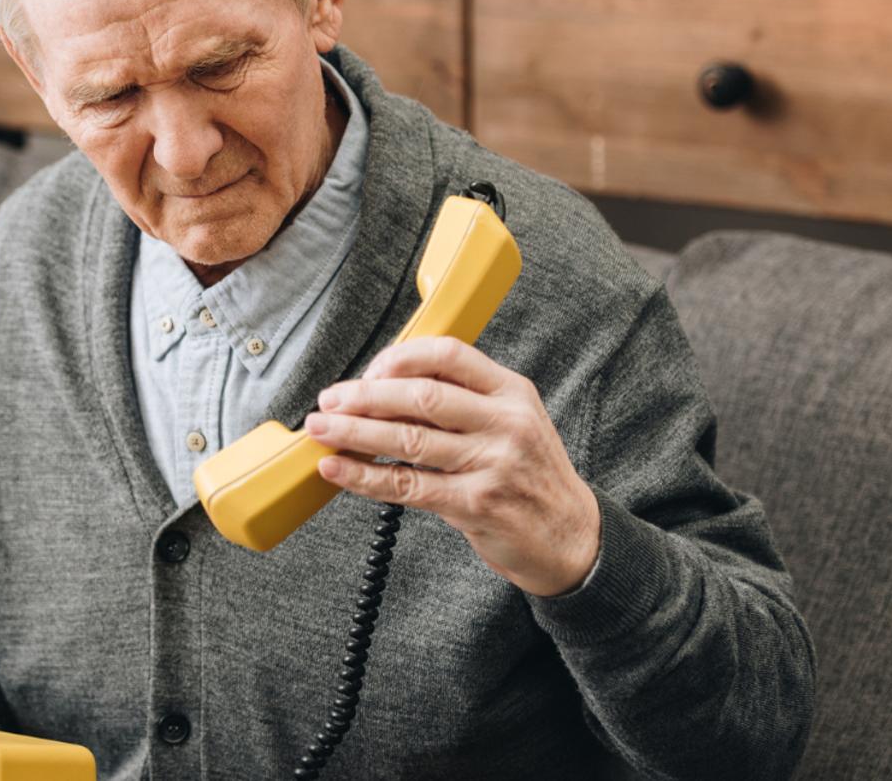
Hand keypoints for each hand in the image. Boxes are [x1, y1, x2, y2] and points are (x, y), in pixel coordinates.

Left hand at [304, 337, 600, 596]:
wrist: (571, 537)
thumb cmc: (530, 476)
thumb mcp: (515, 422)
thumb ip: (465, 401)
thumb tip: (386, 387)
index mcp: (512, 392)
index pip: (449, 354)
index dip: (400, 357)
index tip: (369, 369)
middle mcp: (506, 423)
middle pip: (422, 395)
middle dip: (365, 395)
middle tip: (329, 399)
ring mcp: (493, 464)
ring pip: (408, 439)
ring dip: (354, 433)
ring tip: (320, 429)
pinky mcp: (476, 505)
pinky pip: (407, 486)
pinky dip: (364, 477)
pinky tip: (337, 470)